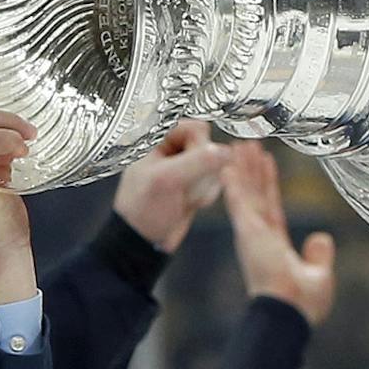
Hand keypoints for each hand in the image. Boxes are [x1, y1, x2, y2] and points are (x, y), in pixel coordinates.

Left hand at [112, 120, 233, 251]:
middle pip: (209, 146)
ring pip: (215, 165)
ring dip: (204, 185)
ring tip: (184, 197)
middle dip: (202, 171)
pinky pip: (214, 181)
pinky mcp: (193, 183)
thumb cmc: (142, 211)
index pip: (196, 127)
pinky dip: (206, 194)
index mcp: (158, 139)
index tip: (192, 164)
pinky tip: (191, 203)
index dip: (199, 146)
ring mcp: (184, 167)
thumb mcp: (167, 180)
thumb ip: (197, 162)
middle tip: (185, 185)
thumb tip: (225, 151)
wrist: (143, 241)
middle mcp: (172, 149)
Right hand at [224, 142, 335, 325]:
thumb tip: (321, 238)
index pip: (271, 207)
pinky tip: (228, 164)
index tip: (266, 163)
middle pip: (255, 194)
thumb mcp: (320, 276)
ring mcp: (252, 233)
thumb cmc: (302, 305)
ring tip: (240, 144)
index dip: (268, 184)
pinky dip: (234, 182)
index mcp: (274, 245)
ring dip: (242, 167)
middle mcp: (260, 236)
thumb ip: (318, 255)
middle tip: (246, 144)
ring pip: (246, 192)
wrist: (289, 313)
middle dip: (251, 169)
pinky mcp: (247, 232)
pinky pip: (239, 201)